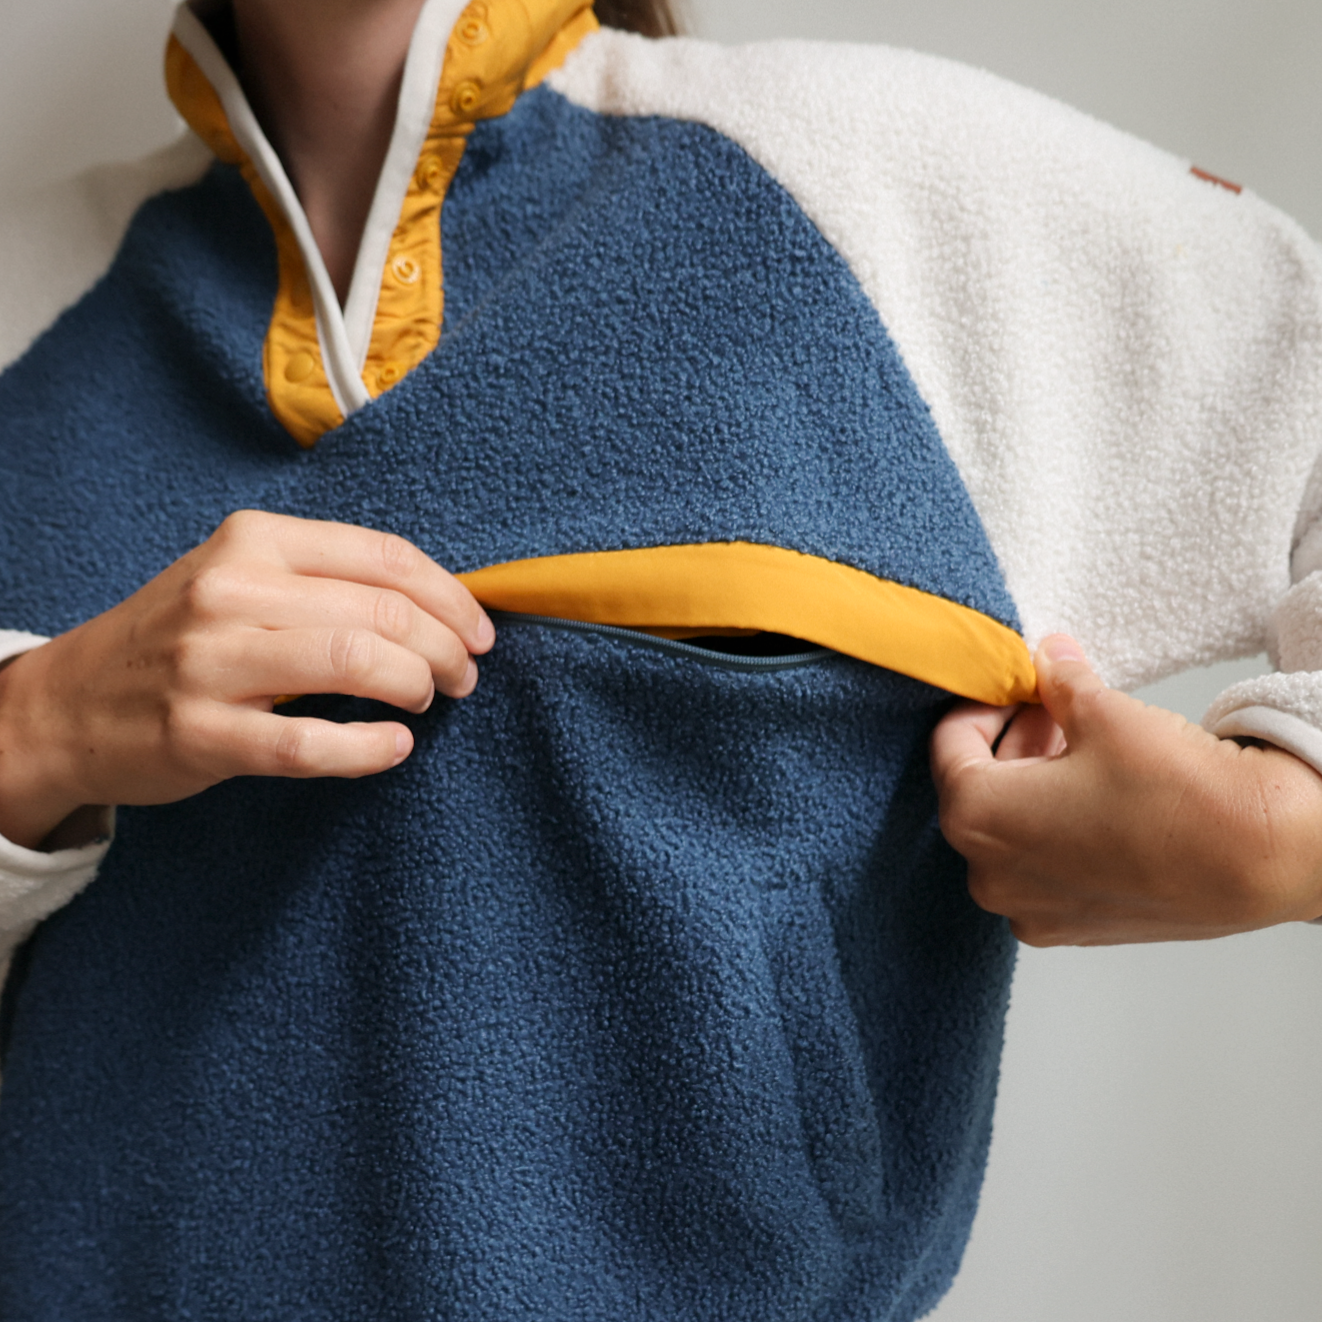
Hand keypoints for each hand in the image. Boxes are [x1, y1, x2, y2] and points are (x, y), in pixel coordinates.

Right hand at [0, 511, 493, 850]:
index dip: (451, 597)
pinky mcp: (201, 733)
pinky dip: (370, 748)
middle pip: (382, 611)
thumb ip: (326, 579)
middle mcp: (231, 591)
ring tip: (428, 701)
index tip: (479, 631)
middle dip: (446, 647)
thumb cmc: (178, 638)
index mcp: (253, 542)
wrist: (66, 705)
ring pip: (354, 662)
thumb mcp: (240, 579)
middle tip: (463, 677)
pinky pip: (311, 743)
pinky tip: (394, 748)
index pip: (385, 558)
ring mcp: (211, 662)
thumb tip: (439, 602)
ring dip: (416, 685)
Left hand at [930, 636, 1321, 944]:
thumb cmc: (1179, 796)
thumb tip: (1048, 661)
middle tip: (1050, 712)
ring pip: (1006, 833)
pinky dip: (1053, 832)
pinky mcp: (1069, 928)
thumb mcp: (1103, 713)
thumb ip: (1058, 683)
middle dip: (1010, 745)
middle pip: (974, 792)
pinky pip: (1039, 870)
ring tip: (1080, 751)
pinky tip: (1096, 802)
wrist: (1261, 858)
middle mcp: (989, 876)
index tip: (1013, 691)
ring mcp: (1029, 910)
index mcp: (977, 817)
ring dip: (1031, 787)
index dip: (982, 707)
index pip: (948, 746)